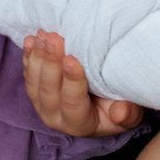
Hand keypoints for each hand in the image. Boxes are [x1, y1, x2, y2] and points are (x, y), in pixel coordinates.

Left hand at [23, 30, 143, 136]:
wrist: (103, 102)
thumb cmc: (119, 104)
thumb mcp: (131, 112)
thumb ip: (128, 113)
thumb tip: (120, 112)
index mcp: (80, 124)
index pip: (73, 103)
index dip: (72, 81)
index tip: (71, 59)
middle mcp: (56, 117)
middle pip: (49, 90)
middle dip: (51, 62)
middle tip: (55, 38)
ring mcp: (42, 105)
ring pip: (34, 82)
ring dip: (38, 56)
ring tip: (43, 34)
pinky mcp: (35, 92)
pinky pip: (28, 74)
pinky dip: (28, 56)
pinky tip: (31, 40)